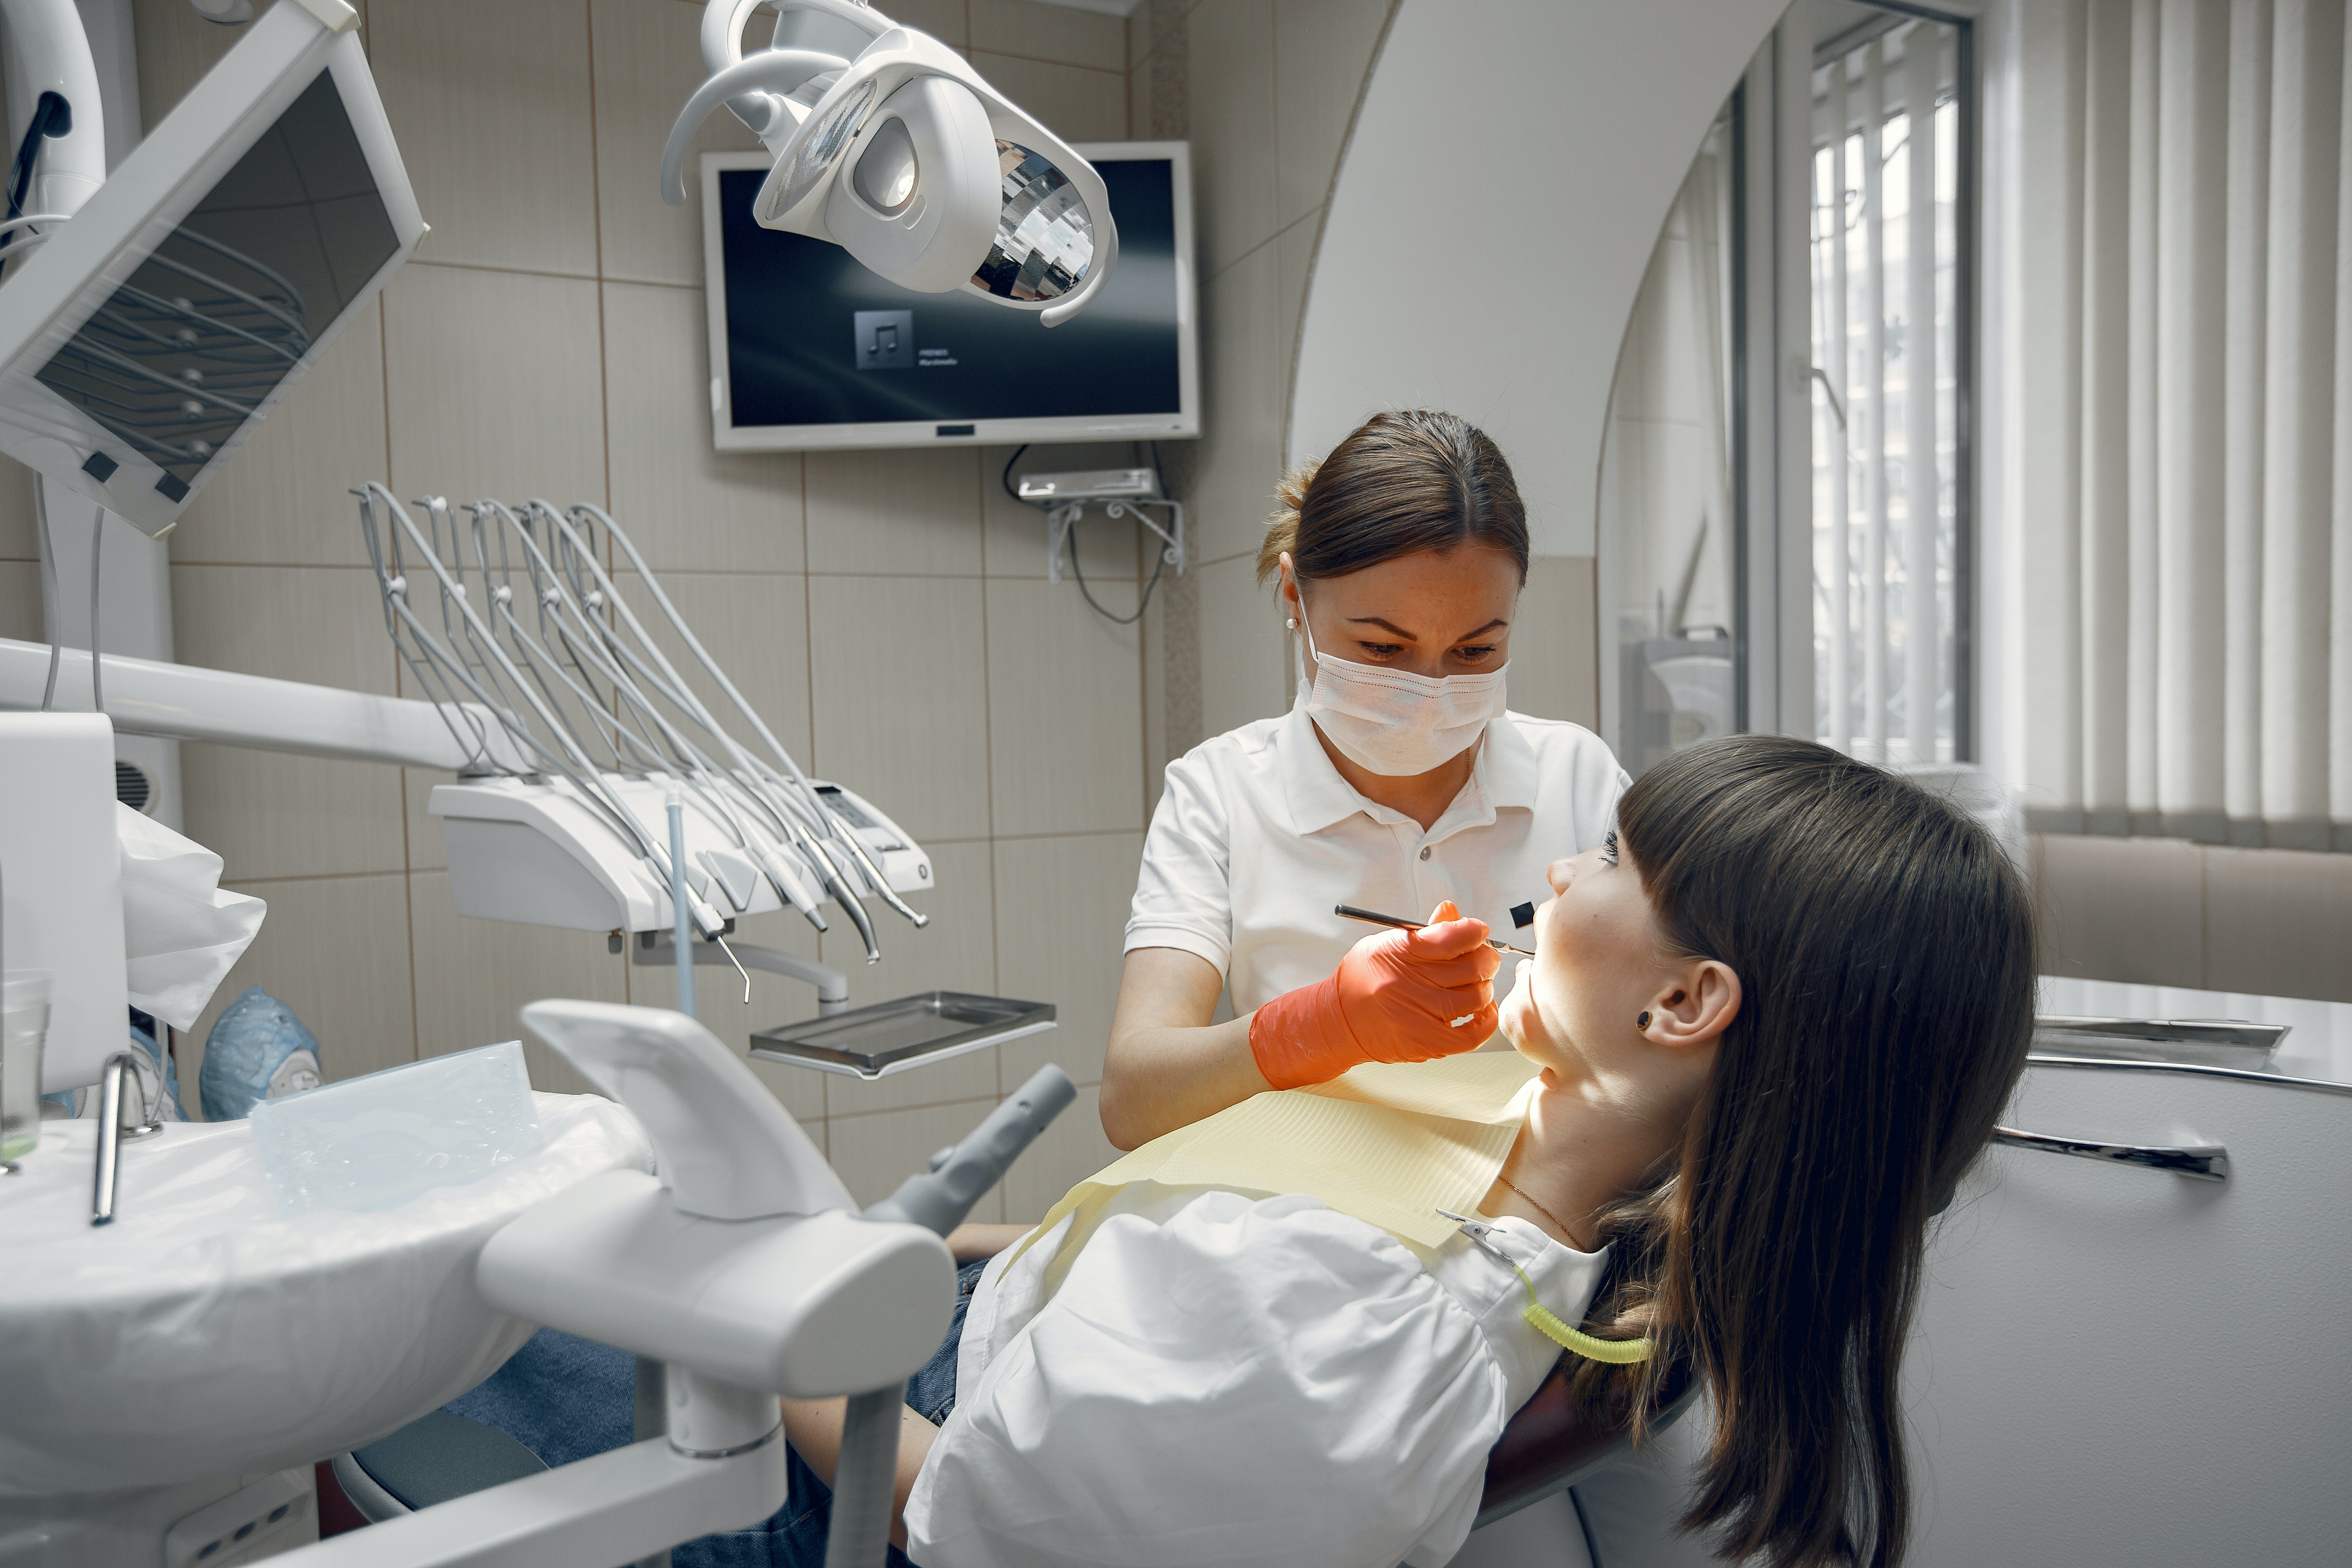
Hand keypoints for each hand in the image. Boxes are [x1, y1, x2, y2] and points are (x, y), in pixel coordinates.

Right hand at [1248, 901, 1503, 1088]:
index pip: (1451, 937)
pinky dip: (1486, 1020)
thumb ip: (1424, 932)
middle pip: (1471, 967)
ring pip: (1476, 998)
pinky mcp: (1427, 1042)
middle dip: (1486, 957)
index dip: (1474, 931)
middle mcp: (1410, 983)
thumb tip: (1452, 911)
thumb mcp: (1386, 944)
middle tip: (1483, 956)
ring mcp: (1420, 1015)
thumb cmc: (1363, 980)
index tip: (1477, 931)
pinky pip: (1472, 1034)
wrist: (1339, 1022)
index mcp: (1399, 953)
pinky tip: (1483, 1009)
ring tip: (1478, 983)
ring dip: (1485, 986)